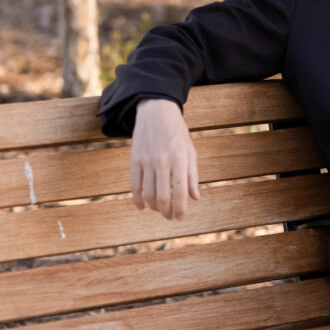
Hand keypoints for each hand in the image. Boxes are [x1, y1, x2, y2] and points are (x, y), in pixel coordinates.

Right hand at [131, 98, 199, 219]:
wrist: (156, 112)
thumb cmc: (177, 133)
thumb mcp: (190, 150)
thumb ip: (192, 175)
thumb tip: (195, 198)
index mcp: (180, 158)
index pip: (180, 190)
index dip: (180, 208)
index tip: (180, 218)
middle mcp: (163, 161)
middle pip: (162, 196)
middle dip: (167, 211)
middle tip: (171, 218)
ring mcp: (146, 161)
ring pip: (148, 194)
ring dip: (154, 207)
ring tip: (160, 211)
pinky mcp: (134, 160)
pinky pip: (134, 186)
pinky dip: (138, 199)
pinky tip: (142, 206)